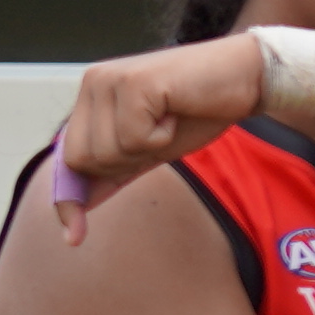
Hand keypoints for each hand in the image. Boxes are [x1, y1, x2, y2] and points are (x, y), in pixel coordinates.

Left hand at [50, 36, 273, 239]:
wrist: (247, 76)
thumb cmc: (201, 110)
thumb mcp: (152, 149)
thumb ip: (114, 173)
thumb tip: (79, 211)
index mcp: (92, 97)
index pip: (67, 158)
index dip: (69, 198)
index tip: (74, 237)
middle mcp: (93, 83)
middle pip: (82, 159)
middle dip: (124, 164)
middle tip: (159, 137)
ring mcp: (110, 80)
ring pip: (108, 151)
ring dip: (147, 148)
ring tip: (169, 121)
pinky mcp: (133, 82)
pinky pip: (134, 137)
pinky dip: (161, 136)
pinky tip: (175, 112)